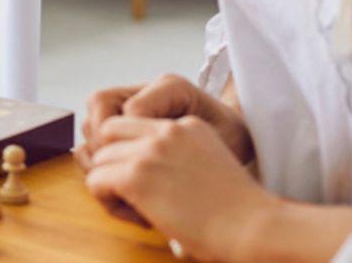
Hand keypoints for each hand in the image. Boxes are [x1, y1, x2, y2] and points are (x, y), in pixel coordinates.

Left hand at [74, 74, 254, 225]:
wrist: (255, 227)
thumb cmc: (240, 212)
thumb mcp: (212, 163)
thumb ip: (180, 157)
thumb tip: (148, 175)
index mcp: (186, 125)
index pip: (134, 125)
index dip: (131, 153)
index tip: (147, 183)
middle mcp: (166, 131)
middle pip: (109, 133)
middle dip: (111, 161)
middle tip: (132, 194)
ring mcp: (151, 151)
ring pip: (99, 158)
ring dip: (109, 185)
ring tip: (138, 210)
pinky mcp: (137, 176)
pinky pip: (96, 181)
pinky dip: (108, 202)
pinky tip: (137, 217)